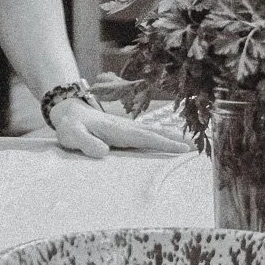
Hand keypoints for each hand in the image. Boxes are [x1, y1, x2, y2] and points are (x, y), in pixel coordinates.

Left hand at [50, 98, 192, 159]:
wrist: (68, 112)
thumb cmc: (70, 126)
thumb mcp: (72, 134)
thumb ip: (86, 142)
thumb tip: (104, 152)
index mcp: (118, 130)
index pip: (146, 137)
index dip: (164, 143)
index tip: (183, 148)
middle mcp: (127, 128)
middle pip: (155, 134)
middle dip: (175, 140)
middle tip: (196, 147)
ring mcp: (127, 128)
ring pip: (153, 132)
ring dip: (171, 137)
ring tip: (190, 142)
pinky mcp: (125, 132)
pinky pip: (148, 134)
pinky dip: (162, 136)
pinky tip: (170, 137)